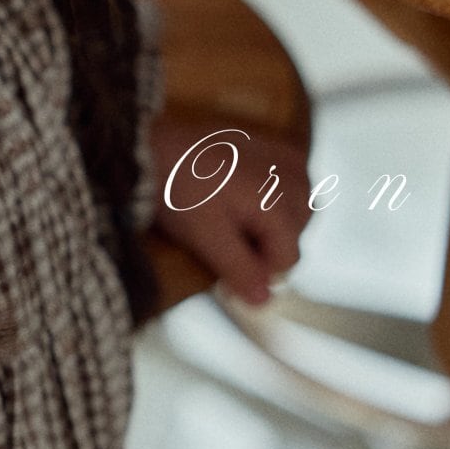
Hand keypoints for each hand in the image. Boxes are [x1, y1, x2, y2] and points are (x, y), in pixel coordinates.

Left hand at [147, 111, 312, 305]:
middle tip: (225, 237)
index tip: (225, 267)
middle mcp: (293, 177)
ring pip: (297, 210)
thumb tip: (265, 302)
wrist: (153, 146)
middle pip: (295, 233)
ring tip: (231, 217)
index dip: (258, 270)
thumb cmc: (178, 192)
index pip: (288, 258)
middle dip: (266, 244)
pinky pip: (290, 182)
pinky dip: (273, 197)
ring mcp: (285, 158)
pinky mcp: (273, 146)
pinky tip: (241, 197)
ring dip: (271, 223)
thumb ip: (240, 271)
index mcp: (280, 202)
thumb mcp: (206, 238)